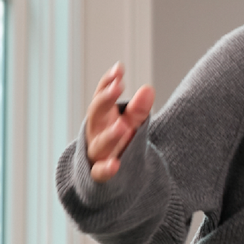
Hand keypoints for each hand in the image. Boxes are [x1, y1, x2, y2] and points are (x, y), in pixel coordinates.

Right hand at [84, 63, 154, 182]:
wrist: (106, 172)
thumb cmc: (116, 141)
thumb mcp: (129, 124)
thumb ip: (138, 109)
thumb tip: (148, 88)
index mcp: (101, 117)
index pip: (101, 96)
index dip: (107, 82)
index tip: (119, 69)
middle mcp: (95, 132)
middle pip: (95, 113)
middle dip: (105, 99)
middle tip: (117, 85)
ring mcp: (97, 152)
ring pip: (99, 143)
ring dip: (109, 134)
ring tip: (122, 126)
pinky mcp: (100, 173)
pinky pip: (100, 172)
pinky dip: (106, 169)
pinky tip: (115, 165)